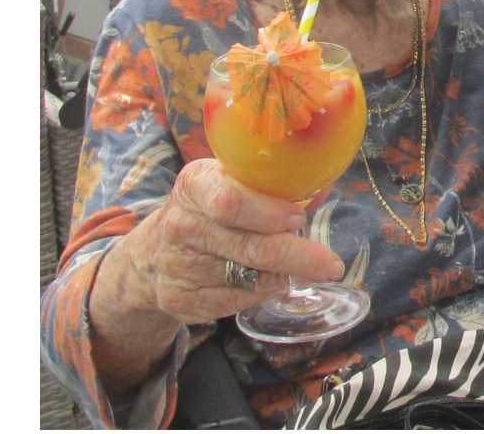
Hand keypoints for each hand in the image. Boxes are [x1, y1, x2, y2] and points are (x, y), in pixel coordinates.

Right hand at [111, 157, 341, 330]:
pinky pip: (239, 300)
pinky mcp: (181, 300)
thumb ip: (269, 187)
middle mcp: (182, 225)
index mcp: (195, 185)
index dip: (269, 213)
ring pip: (251, 278)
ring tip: (293, 266)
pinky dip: (260, 291)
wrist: (154, 254)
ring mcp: (179, 266)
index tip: (299, 218)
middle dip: (298, 256)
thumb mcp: (227, 183)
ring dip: (281, 274)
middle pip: (250, 247)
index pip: (231, 201)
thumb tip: (323, 186)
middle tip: (330, 264)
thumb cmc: (206, 211)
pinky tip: (262, 279)